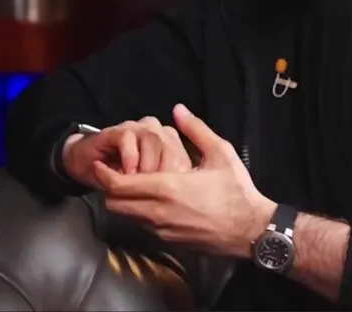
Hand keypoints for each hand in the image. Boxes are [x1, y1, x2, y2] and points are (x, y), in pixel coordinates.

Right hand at [63, 116, 191, 187]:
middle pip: (170, 147)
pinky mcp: (116, 129)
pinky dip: (129, 158)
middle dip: (163, 173)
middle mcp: (155, 130)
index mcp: (168, 141)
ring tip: (140, 185)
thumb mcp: (147, 185)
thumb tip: (181, 198)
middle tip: (156, 194)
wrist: (86, 163)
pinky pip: (128, 139)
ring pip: (152, 140)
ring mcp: (135, 127)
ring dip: (146, 166)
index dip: (179, 177)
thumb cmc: (120, 177)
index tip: (175, 199)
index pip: (183, 156)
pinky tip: (126, 174)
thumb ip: (165, 183)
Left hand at [95, 104, 273, 258]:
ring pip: (127, 217)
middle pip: (114, 205)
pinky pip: (143, 226)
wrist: (252, 231)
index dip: (103, 174)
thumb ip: (195, 129)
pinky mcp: (169, 242)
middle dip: (109, 189)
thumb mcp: (220, 153)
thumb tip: (178, 109)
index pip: (118, 185)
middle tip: (114, 173)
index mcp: (166, 188)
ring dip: (124, 202)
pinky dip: (139, 213)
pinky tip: (151, 200)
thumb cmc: (237, 191)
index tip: (99, 163)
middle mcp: (157, 212)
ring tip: (132, 185)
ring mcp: (162, 230)